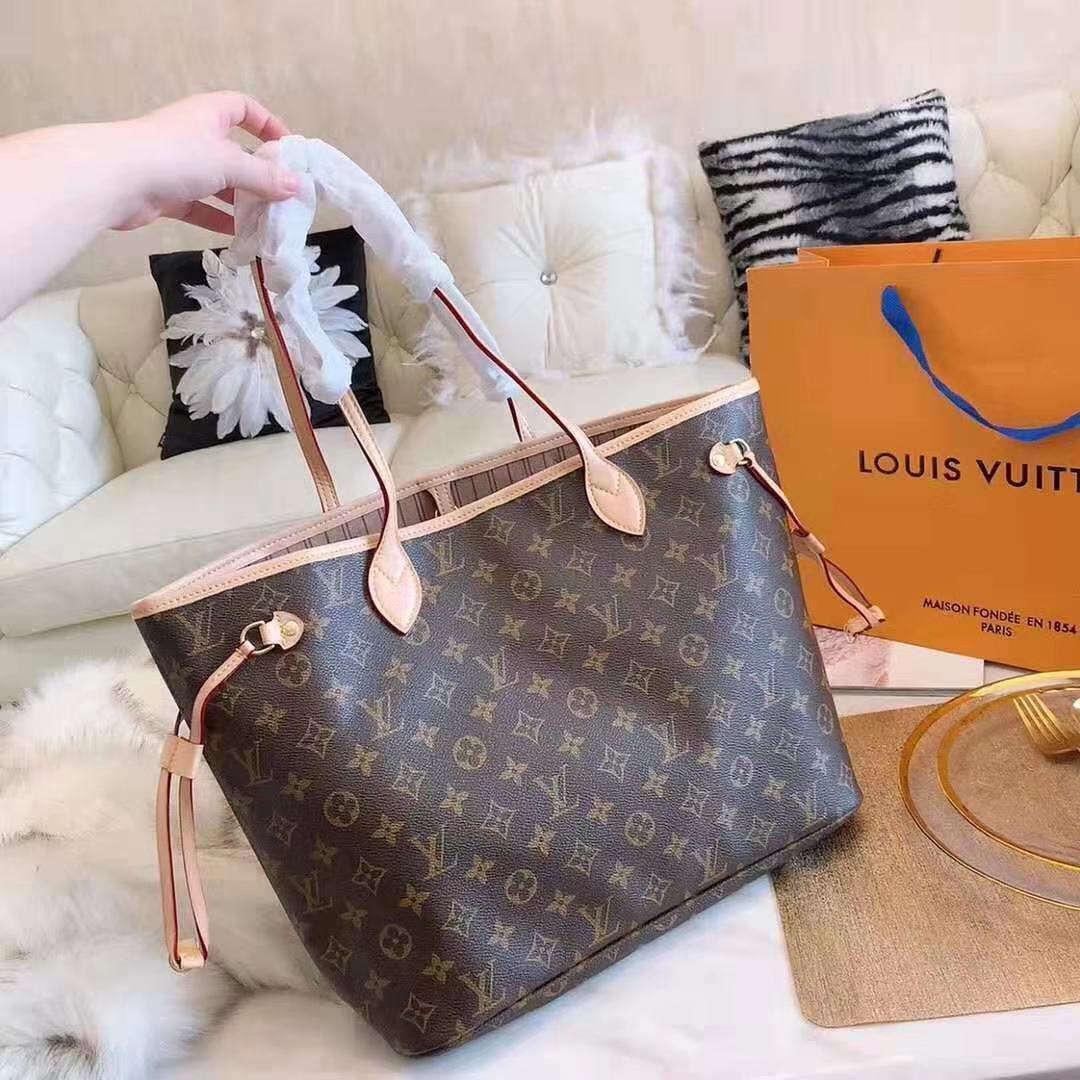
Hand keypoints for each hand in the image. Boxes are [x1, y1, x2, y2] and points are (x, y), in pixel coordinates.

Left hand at [111, 92, 299, 233]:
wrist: (115, 178)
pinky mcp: (168, 193)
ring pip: (219, 183)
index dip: (267, 124)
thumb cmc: (176, 156)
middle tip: (283, 196)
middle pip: (235, 151)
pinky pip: (201, 206)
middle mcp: (195, 136)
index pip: (243, 108)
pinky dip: (219, 219)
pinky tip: (239, 237)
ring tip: (266, 221)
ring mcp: (179, 166)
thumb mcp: (229, 164)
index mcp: (209, 115)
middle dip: (259, 173)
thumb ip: (265, 178)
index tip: (287, 149)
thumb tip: (297, 187)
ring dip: (241, 201)